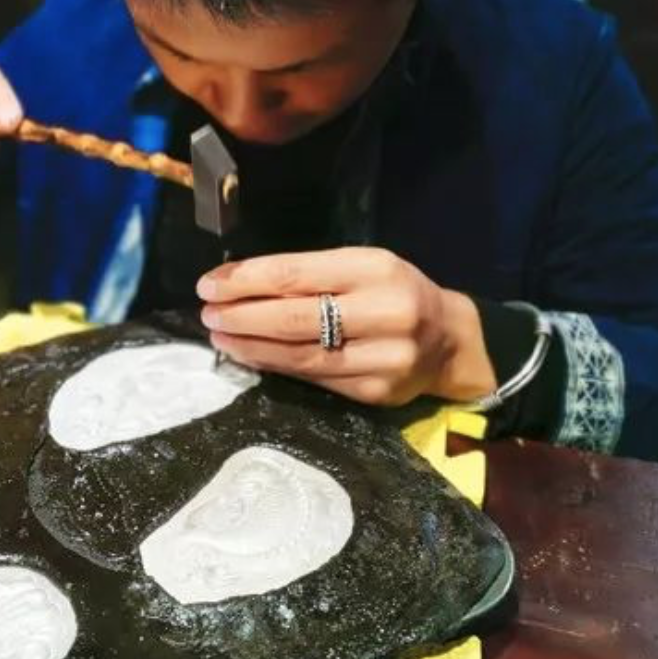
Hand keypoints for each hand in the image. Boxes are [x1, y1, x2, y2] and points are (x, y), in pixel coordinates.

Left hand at [197, 247, 495, 405]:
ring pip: (300, 355)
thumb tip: (240, 284)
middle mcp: (384, 312)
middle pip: (294, 318)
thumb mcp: (362, 265)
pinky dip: (275, 367)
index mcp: (376, 269)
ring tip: (219, 335)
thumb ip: (311, 274)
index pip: (296, 276)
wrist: (450, 341)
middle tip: (207, 313)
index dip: (246, 281)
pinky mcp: (375, 393)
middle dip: (241, 316)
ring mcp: (382, 358)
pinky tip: (251, 356)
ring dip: (250, 346)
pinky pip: (314, 378)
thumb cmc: (394, 291)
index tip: (210, 284)